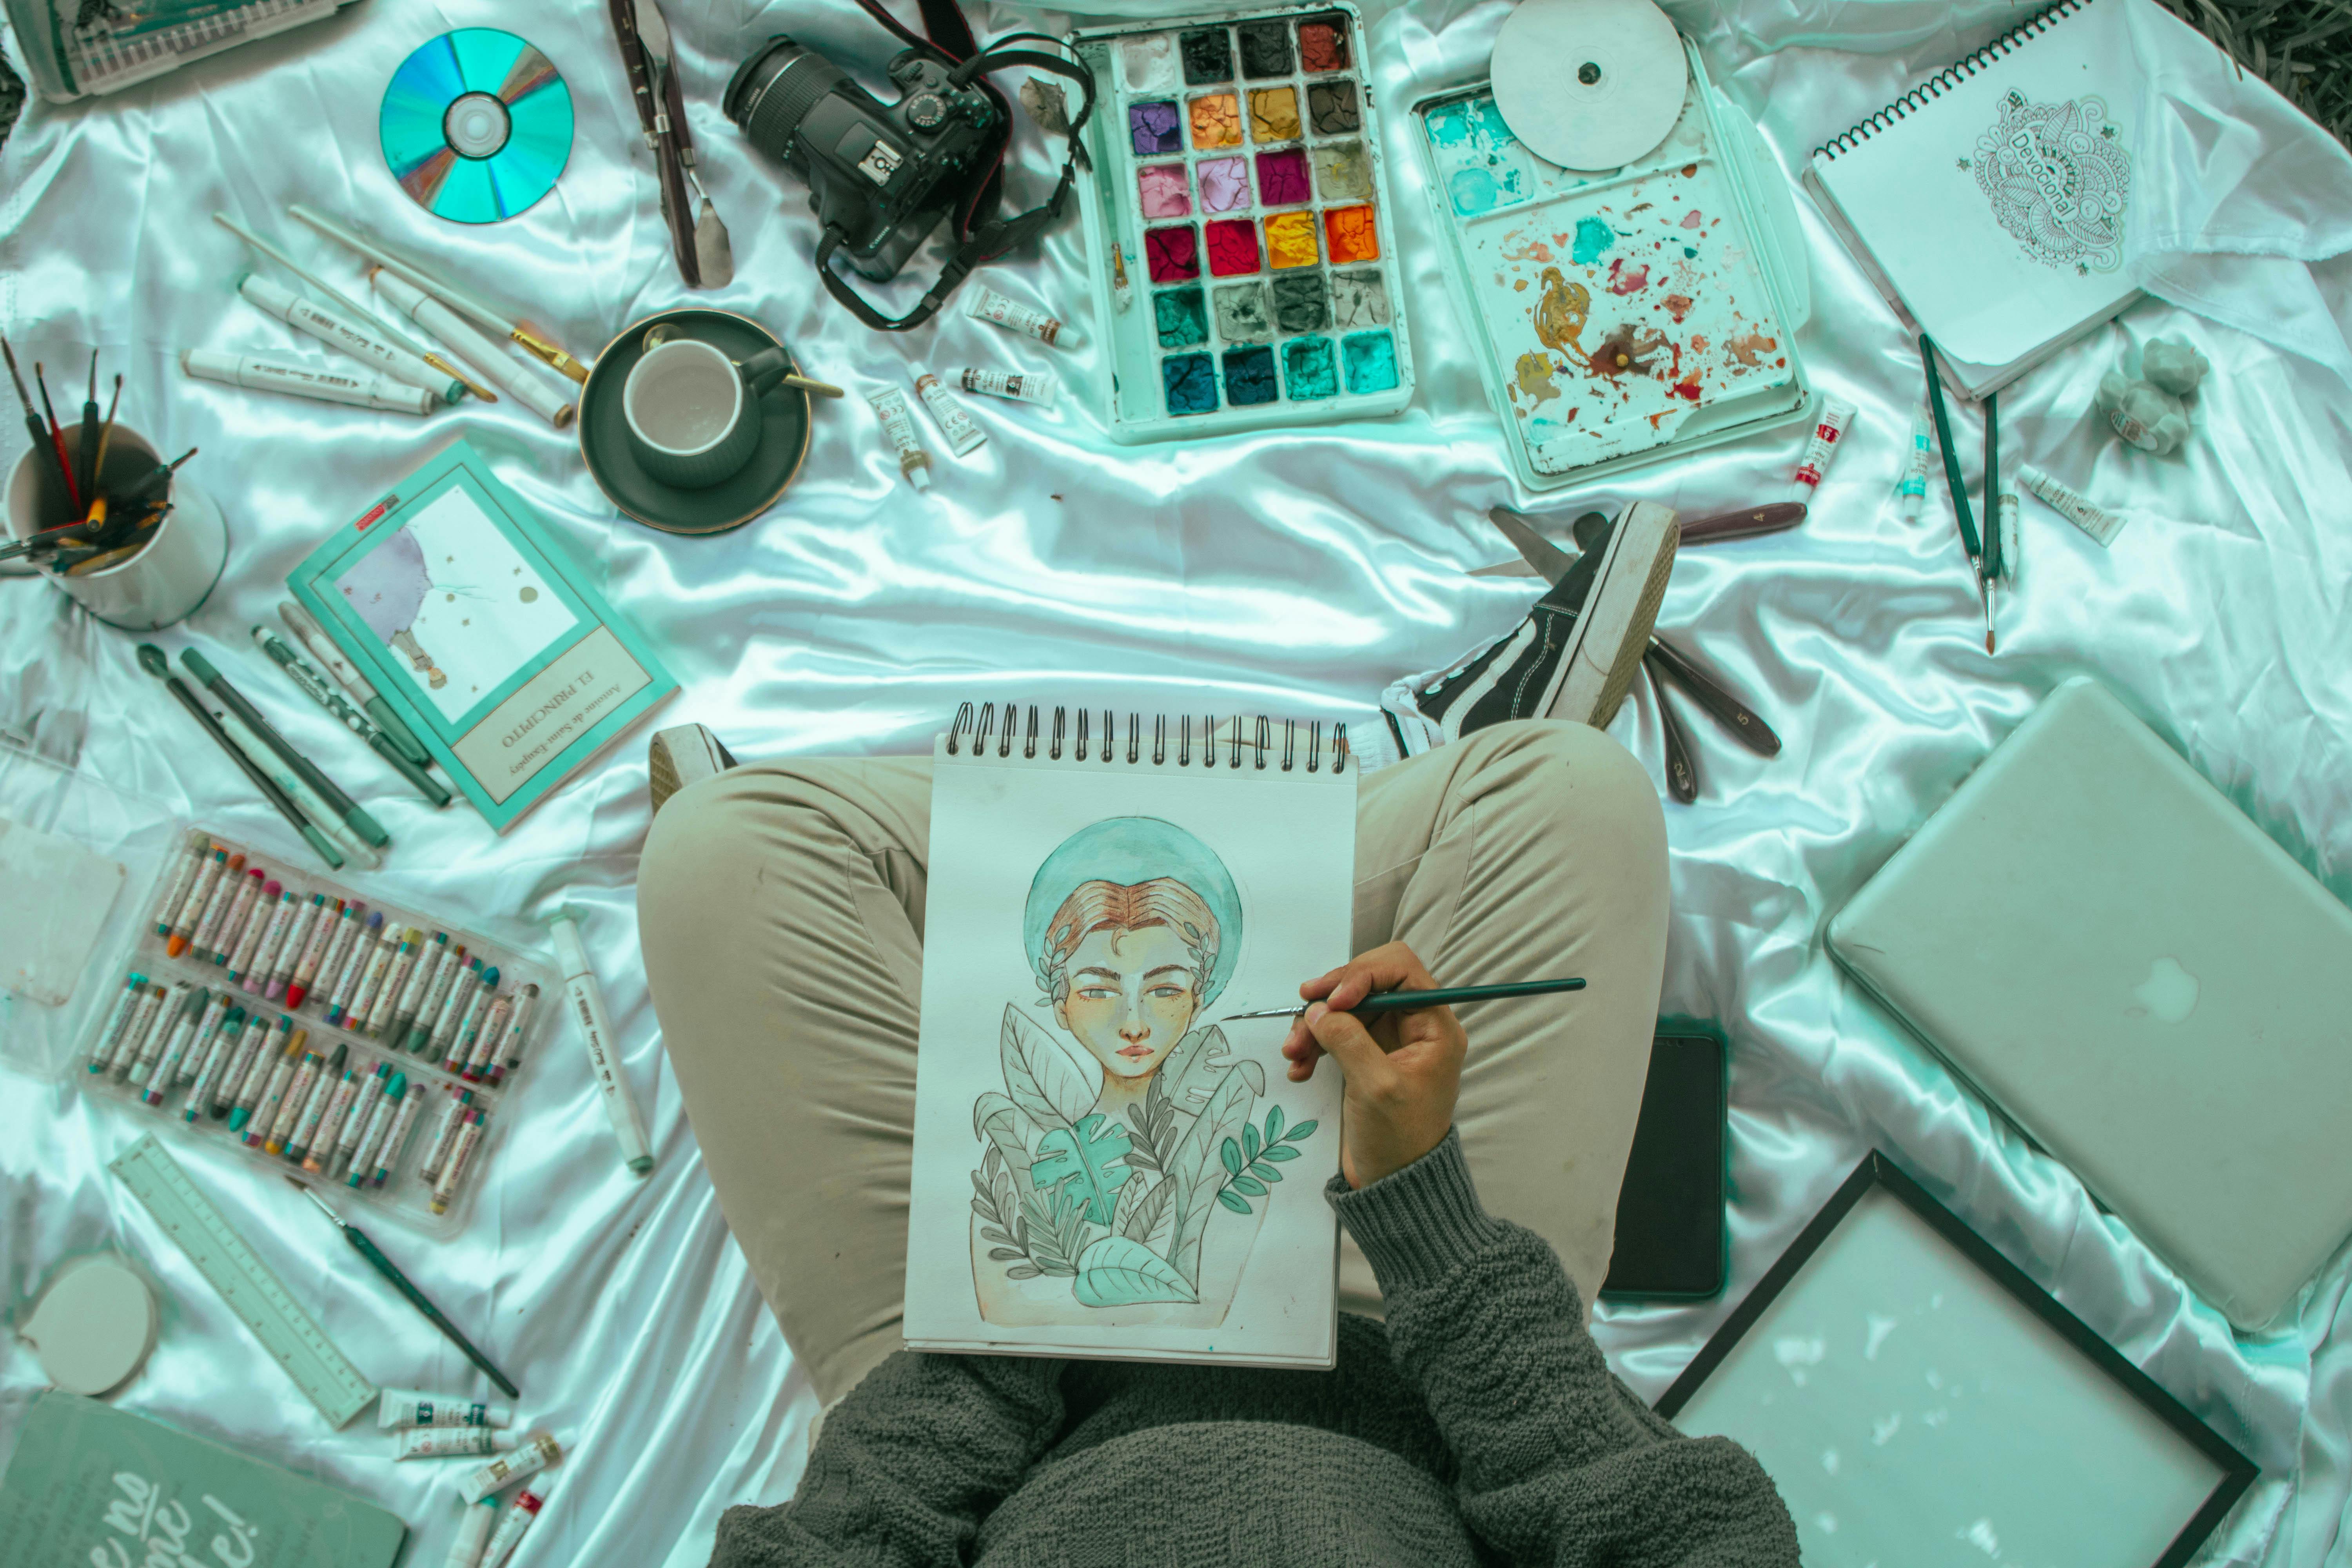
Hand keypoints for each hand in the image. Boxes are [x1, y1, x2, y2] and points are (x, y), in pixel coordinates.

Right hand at [1280, 941, 1464, 1188]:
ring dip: (1315, 1024)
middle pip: (1368, 983)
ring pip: (1346, 1007)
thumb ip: (1349, 1041)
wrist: (1393, 1183)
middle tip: (1303, 1017)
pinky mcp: (1366, 1055)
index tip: (1333, 1000)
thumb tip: (1318, 1010)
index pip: (1400, 969)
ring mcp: (1389, 1040)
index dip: (1362, 974)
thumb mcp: (1376, 1088)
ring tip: (1294, 1053)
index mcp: (1435, 1027)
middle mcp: (1415, 1026)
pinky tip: (1300, 1067)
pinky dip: (1314, 1043)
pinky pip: (1336, 1031)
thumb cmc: (1400, 1140)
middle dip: (1331, 1000)